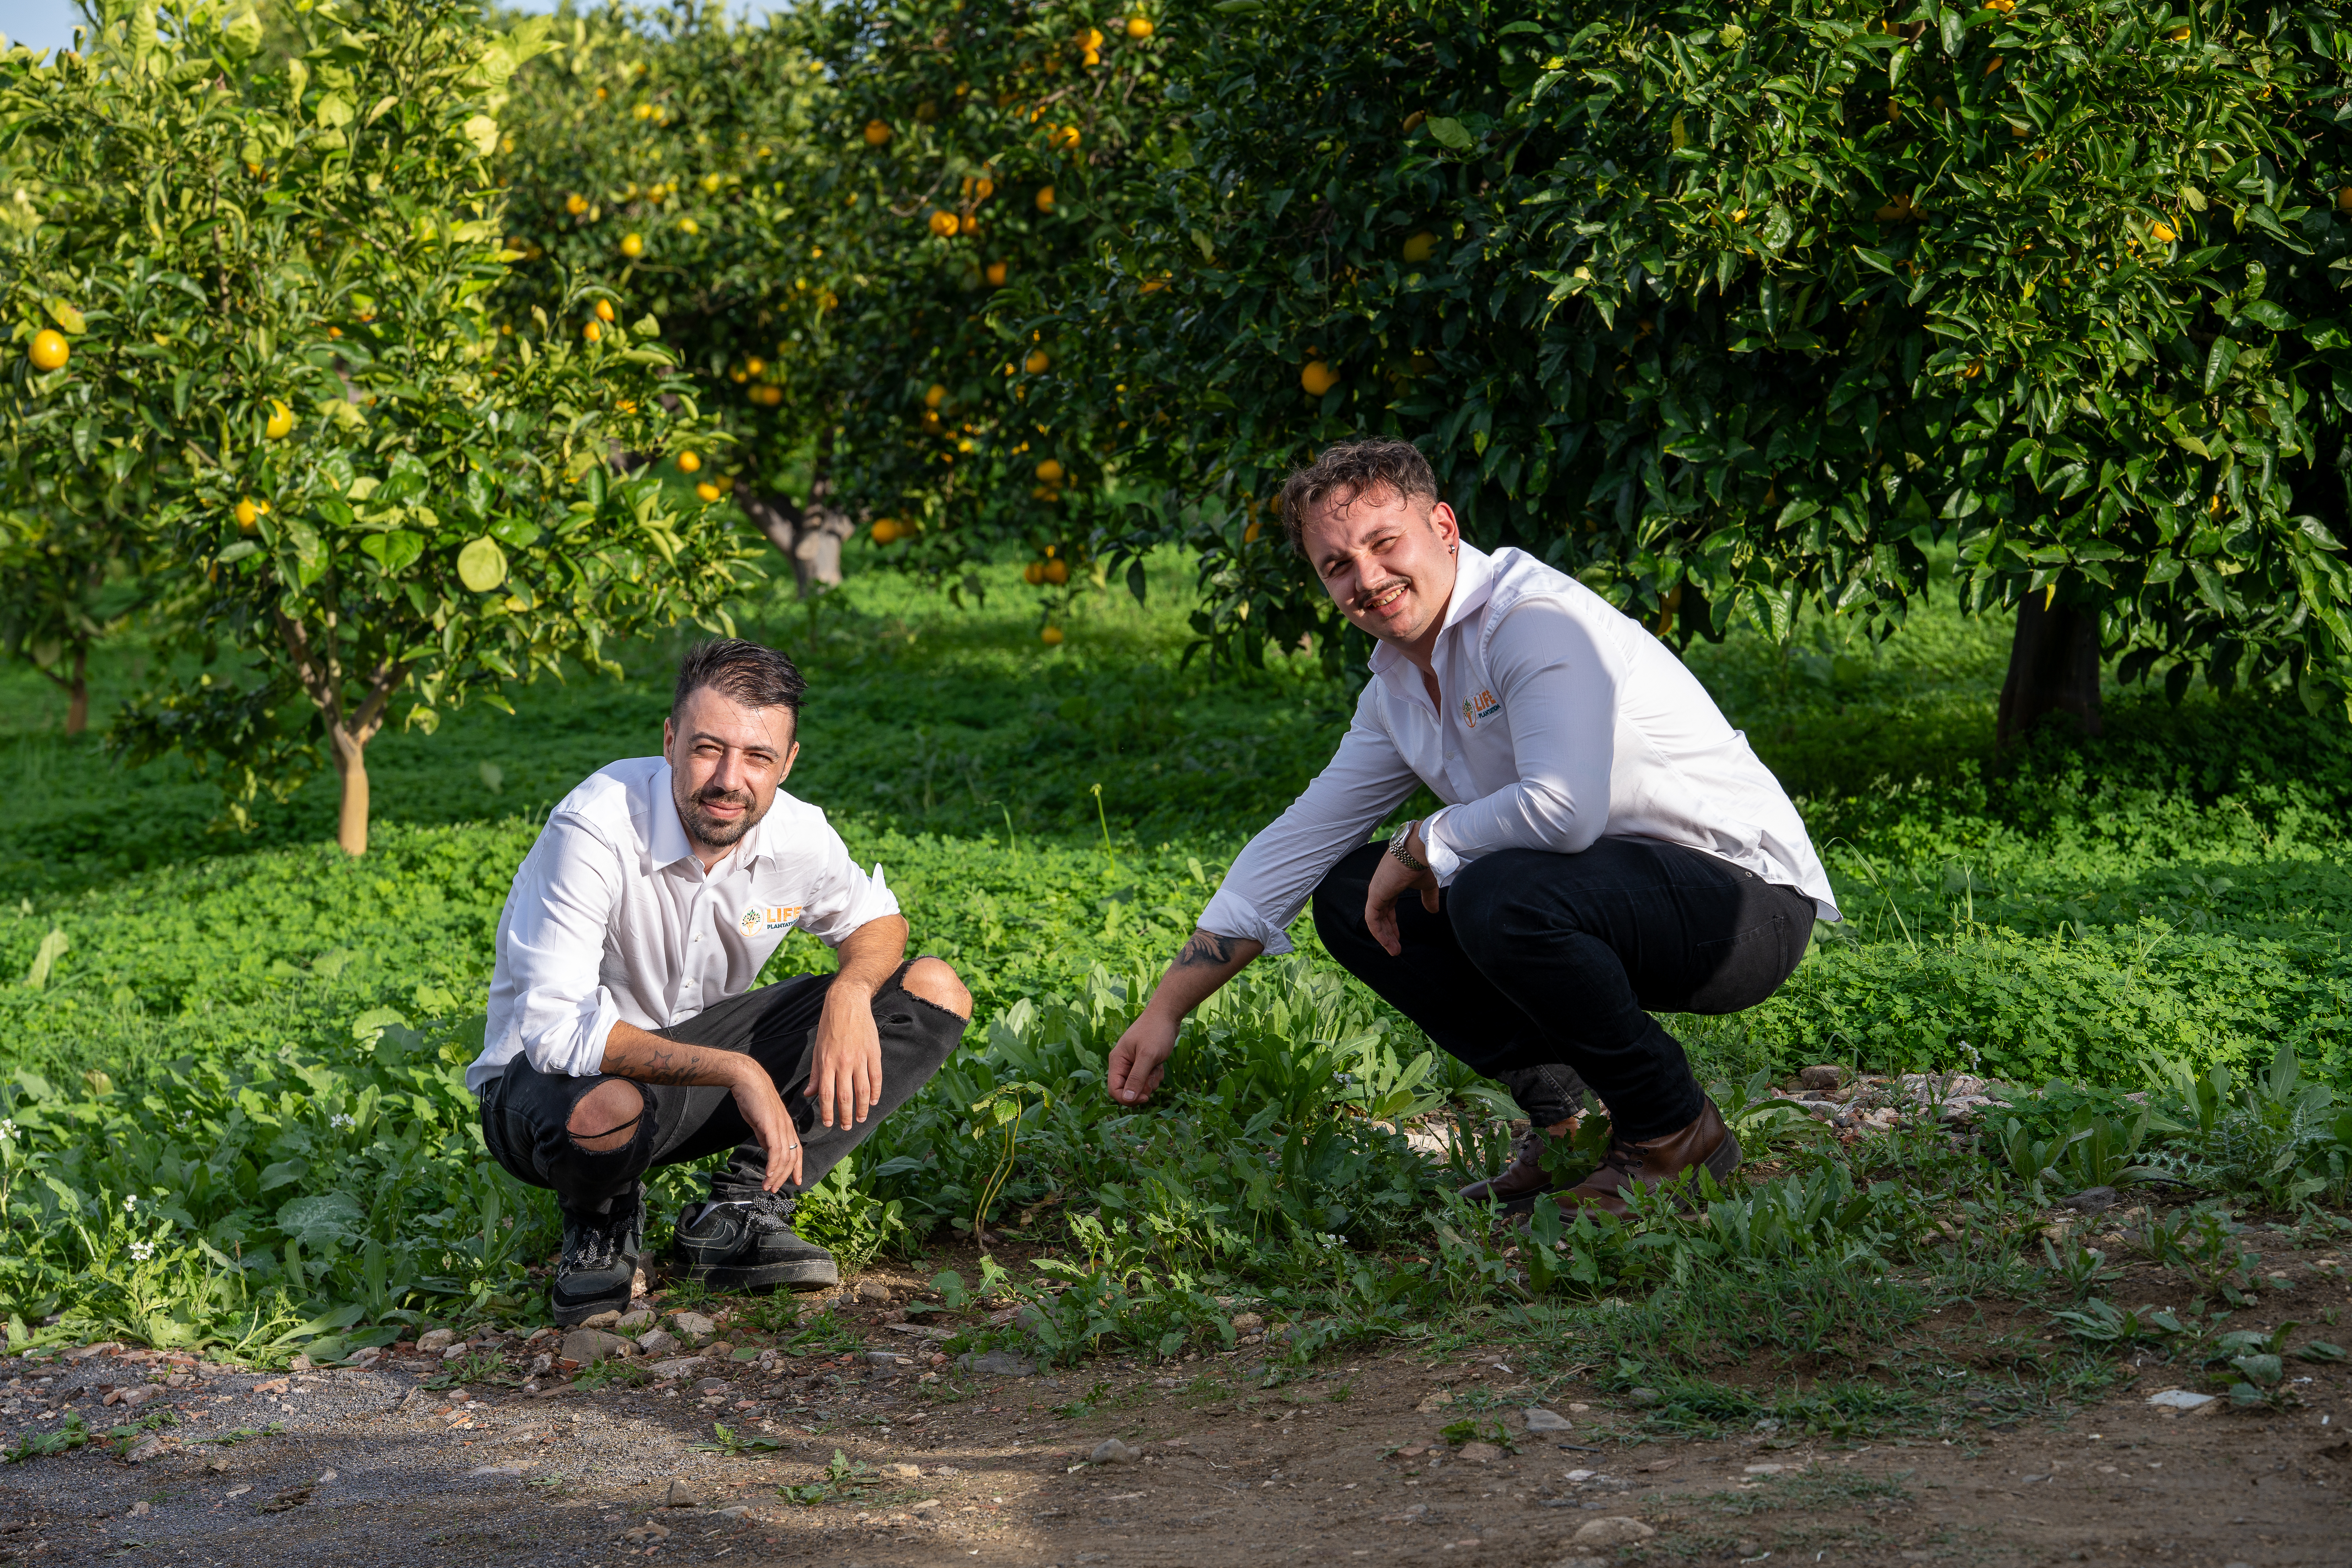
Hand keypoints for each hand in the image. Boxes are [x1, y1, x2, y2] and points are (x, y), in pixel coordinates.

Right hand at [727, 1060, 802, 1191]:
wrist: (747, 1080)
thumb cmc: (753, 1099)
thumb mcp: (762, 1122)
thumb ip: (766, 1136)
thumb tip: (768, 1151)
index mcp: (787, 1127)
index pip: (797, 1151)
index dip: (797, 1168)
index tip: (796, 1182)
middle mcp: (787, 1128)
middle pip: (793, 1158)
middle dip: (785, 1177)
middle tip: (775, 1189)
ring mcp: (781, 1127)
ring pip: (785, 1157)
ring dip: (776, 1175)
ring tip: (768, 1187)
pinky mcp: (771, 1125)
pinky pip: (775, 1150)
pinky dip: (773, 1165)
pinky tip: (767, 1174)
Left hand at [806, 982, 882, 1133]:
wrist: (847, 1002)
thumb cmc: (829, 1025)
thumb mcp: (817, 1049)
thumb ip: (815, 1073)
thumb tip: (809, 1094)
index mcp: (827, 1062)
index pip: (826, 1094)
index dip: (828, 1112)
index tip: (829, 1124)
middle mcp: (843, 1062)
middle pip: (845, 1097)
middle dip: (846, 1115)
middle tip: (847, 1127)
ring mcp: (860, 1058)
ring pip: (863, 1090)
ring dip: (862, 1108)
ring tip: (861, 1118)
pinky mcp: (874, 1053)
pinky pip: (876, 1077)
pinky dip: (876, 1092)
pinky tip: (873, 1101)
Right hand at [1107, 1009, 1179, 1104]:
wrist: (1167, 1014)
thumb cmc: (1156, 1031)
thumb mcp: (1148, 1056)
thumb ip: (1137, 1077)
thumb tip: (1128, 1098)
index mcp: (1117, 1061)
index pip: (1114, 1090)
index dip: (1128, 1098)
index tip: (1145, 1097)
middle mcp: (1123, 1063)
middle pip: (1128, 1090)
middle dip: (1142, 1088)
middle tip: (1153, 1076)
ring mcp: (1133, 1063)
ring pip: (1139, 1085)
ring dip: (1151, 1081)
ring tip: (1157, 1066)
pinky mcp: (1144, 1062)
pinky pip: (1147, 1078)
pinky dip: (1155, 1075)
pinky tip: (1160, 1064)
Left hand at [1364, 825, 1441, 957]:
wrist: (1419, 850)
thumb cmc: (1422, 863)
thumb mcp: (1426, 885)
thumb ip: (1428, 898)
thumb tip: (1433, 911)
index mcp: (1390, 885)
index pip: (1387, 909)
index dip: (1392, 925)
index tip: (1398, 938)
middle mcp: (1380, 888)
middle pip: (1381, 916)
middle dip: (1388, 934)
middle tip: (1395, 949)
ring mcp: (1376, 891)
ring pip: (1375, 920)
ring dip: (1384, 937)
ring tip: (1394, 951)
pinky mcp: (1375, 894)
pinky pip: (1373, 919)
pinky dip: (1379, 932)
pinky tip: (1388, 942)